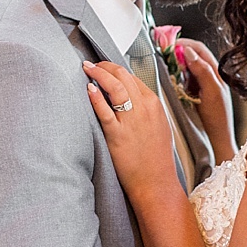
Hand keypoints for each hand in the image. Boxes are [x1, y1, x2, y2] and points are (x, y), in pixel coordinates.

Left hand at [83, 60, 178, 201]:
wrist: (156, 182)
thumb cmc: (156, 158)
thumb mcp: (159, 127)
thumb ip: (146, 110)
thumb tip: (130, 98)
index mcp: (155, 105)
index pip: (133, 78)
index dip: (116, 69)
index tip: (105, 67)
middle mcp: (145, 109)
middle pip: (124, 76)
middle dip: (105, 66)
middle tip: (92, 64)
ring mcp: (132, 121)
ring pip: (115, 87)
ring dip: (99, 73)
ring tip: (87, 68)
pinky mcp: (118, 134)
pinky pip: (105, 110)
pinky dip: (96, 97)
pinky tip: (88, 89)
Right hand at [173, 37, 235, 160]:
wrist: (216, 137)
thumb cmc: (218, 117)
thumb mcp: (212, 92)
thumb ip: (203, 70)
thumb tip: (189, 52)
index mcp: (217, 72)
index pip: (199, 49)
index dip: (185, 43)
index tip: (169, 43)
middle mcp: (209, 75)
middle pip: (191, 55)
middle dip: (176, 51)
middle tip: (162, 51)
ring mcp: (201, 83)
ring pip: (185, 66)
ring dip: (174, 62)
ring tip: (164, 63)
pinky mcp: (193, 92)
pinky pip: (182, 78)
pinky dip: (175, 74)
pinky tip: (169, 78)